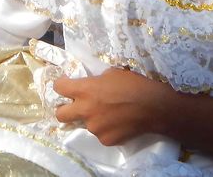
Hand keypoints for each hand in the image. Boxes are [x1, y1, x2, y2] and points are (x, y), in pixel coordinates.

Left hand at [54, 67, 172, 146]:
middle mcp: (85, 110)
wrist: (154, 107)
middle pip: (60, 114)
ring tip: (111, 114)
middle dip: (64, 109)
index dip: (61, 85)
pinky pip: (101, 134)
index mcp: (85, 90)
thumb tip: (91, 86)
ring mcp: (94, 128)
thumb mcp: (112, 74)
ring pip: (85, 124)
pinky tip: (119, 123)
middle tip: (75, 106)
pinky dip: (107, 129)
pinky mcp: (105, 140)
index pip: (59, 87)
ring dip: (93, 119)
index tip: (67, 84)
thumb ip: (96, 81)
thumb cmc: (134, 84)